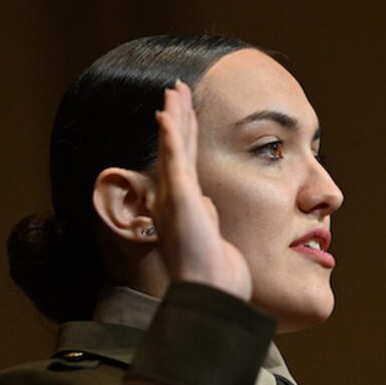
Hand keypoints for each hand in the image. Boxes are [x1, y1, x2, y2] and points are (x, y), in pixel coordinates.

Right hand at [152, 81, 251, 299]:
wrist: (211, 294)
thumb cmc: (217, 279)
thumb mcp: (215, 242)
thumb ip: (209, 222)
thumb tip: (209, 208)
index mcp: (185, 210)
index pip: (185, 164)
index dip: (184, 137)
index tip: (186, 115)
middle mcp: (173, 202)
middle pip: (177, 150)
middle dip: (178, 118)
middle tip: (177, 89)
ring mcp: (174, 200)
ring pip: (174, 148)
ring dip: (174, 116)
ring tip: (175, 89)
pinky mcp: (180, 200)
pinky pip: (174, 161)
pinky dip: (171, 135)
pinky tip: (168, 113)